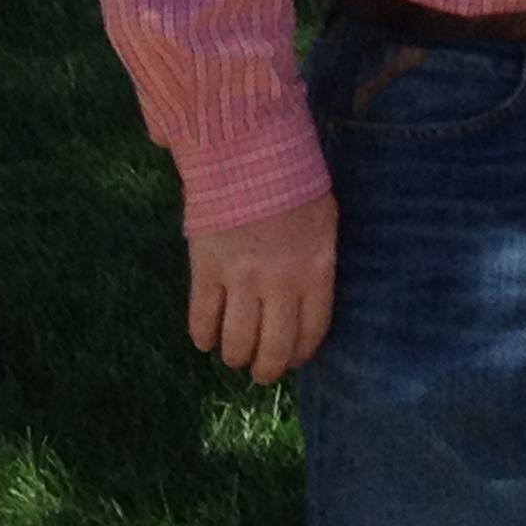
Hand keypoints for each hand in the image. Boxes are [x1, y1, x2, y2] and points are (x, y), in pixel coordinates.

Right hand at [187, 193, 337, 382]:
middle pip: (273, 348)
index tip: (292, 359)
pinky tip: (206, 338)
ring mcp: (240, 278)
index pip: (312, 331)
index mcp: (316, 269)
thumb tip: (308, 302)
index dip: (300, 353)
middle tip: (261, 372)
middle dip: (267, 369)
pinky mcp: (206, 270)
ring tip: (235, 355)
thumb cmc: (294, 184)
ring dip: (235, 355)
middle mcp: (280, 281)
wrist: (249, 153)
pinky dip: (203, 336)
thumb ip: (317, 264)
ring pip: (235, 341)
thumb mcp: (323, 222)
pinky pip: (202, 319)